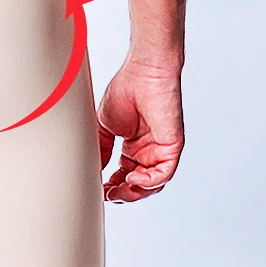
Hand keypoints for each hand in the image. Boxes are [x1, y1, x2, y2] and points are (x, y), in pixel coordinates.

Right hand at [97, 58, 183, 201]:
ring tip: (118, 190)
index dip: (112, 186)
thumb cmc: (126, 89)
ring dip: (135, 192)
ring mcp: (161, 150)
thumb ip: (101, 149)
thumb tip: (93, 170)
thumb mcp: (105, 125)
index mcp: (134, 146)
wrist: (144, 72)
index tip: (99, 190)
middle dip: (123, 194)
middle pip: (139, 185)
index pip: (124, 175)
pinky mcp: (172, 147)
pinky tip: (133, 177)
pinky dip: (149, 181)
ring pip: (152, 184)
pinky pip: (164, 173)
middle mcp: (148, 151)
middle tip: (108, 194)